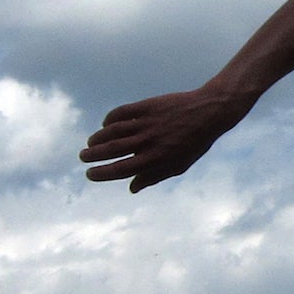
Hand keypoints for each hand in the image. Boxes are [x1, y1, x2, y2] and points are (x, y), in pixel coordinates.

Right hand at [79, 88, 247, 191]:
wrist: (209, 112)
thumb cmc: (195, 143)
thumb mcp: (179, 165)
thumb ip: (154, 177)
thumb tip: (132, 188)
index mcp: (155, 159)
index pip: (120, 170)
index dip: (101, 173)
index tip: (90, 174)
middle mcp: (148, 142)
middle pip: (111, 150)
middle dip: (93, 155)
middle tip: (83, 157)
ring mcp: (146, 122)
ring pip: (112, 131)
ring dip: (98, 138)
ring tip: (91, 142)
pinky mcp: (147, 106)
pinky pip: (121, 113)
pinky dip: (110, 119)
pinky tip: (106, 124)